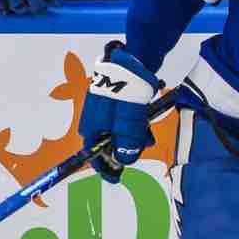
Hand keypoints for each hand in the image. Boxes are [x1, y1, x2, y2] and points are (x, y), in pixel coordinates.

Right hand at [77, 41, 158, 182]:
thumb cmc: (127, 91)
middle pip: (107, 143)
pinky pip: (123, 119)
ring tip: (147, 137)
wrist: (134, 60)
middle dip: (123, 149)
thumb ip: (126, 142)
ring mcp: (104, 108)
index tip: (115, 178)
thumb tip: (124, 160)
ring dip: (132, 136)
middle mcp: (94, 119)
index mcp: (91, 126)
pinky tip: (145, 124)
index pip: (94, 154)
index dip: (105, 167)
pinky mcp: (115, 100)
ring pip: (118, 130)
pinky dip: (133, 124)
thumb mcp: (128, 121)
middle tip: (140, 150)